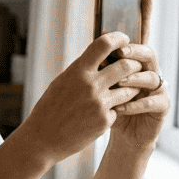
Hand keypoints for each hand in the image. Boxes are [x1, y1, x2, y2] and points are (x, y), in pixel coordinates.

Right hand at [12, 27, 148, 166]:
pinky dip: (114, 110)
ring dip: (131, 88)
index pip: (104, 44)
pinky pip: (119, 109)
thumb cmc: (49, 109)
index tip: (124, 40)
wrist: (42, 140)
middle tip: (136, 66)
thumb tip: (100, 56)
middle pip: (126, 65)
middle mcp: (90, 85)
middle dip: (135, 64)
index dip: (118, 38)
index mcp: (77, 71)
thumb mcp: (62, 83)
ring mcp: (99, 104)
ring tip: (125, 89)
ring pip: (129, 89)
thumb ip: (82, 70)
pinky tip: (102, 114)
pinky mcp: (104, 121)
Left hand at [107, 0, 168, 150]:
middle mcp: (149, 71)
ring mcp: (157, 89)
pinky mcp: (161, 107)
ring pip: (151, 77)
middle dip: (135, 51)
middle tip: (122, 52)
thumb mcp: (100, 82)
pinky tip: (122, 107)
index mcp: (134, 61)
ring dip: (134, 78)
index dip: (144, 15)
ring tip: (119, 83)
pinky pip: (153, 102)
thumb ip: (102, 62)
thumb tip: (95, 40)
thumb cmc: (108, 106)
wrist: (119, 136)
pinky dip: (136, 104)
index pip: (140, 35)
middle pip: (147, 53)